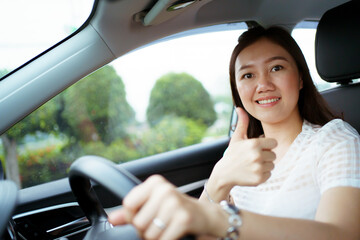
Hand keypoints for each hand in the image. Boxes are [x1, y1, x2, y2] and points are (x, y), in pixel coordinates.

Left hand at [108, 175, 227, 239]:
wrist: (204, 215)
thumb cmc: (175, 210)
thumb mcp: (152, 205)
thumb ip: (130, 212)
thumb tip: (112, 218)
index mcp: (154, 183)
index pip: (128, 205)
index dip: (132, 217)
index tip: (145, 216)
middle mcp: (164, 190)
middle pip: (137, 222)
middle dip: (145, 230)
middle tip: (159, 224)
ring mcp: (174, 204)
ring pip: (149, 234)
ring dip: (156, 237)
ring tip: (166, 228)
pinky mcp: (183, 219)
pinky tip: (173, 234)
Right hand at [208, 108, 276, 197]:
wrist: (224, 174)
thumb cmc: (232, 154)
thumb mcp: (237, 138)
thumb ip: (242, 123)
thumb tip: (239, 108)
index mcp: (254, 144)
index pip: (274, 143)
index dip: (266, 145)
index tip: (258, 148)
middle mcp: (257, 155)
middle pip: (273, 154)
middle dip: (265, 156)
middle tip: (253, 158)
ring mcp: (258, 168)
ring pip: (272, 165)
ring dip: (264, 165)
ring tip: (252, 165)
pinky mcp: (259, 179)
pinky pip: (269, 174)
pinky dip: (262, 175)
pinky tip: (252, 172)